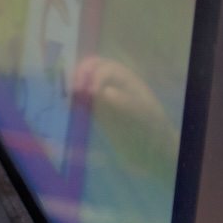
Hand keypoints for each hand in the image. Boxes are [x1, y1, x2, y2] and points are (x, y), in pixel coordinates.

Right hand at [71, 54, 177, 177]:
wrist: (155, 155)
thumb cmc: (153, 132)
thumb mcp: (143, 116)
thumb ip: (125, 103)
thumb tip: (104, 91)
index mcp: (128, 81)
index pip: (106, 68)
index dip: (95, 76)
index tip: (89, 92)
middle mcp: (114, 85)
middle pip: (92, 70)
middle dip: (80, 75)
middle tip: (72, 90)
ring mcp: (105, 99)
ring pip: (85, 84)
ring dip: (74, 86)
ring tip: (67, 97)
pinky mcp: (99, 113)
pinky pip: (83, 100)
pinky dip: (74, 100)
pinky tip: (69, 106)